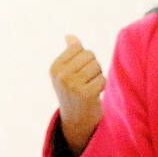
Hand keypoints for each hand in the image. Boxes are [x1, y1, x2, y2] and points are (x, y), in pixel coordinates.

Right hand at [49, 35, 105, 154]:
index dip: (84, 58)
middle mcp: (61, 76)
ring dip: (98, 76)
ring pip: (97, 66)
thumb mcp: (66, 72)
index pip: (78, 47)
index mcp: (55, 67)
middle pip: (90, 55)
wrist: (76, 120)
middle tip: (86, 81)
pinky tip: (94, 95)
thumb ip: (70, 53)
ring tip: (90, 87)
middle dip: (92, 66)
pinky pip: (103, 79)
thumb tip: (70, 36)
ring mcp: (73, 85)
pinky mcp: (86, 94)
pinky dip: (102, 86)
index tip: (79, 72)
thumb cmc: (73, 91)